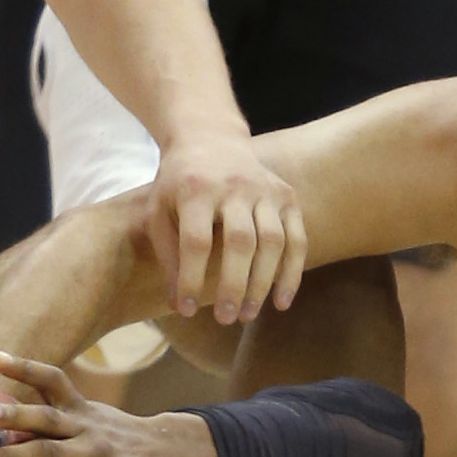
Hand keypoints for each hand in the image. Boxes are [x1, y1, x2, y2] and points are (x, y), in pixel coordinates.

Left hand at [148, 134, 306, 323]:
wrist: (210, 138)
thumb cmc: (178, 183)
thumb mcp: (159, 210)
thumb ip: (168, 254)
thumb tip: (178, 304)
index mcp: (195, 189)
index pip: (196, 240)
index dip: (191, 278)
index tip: (185, 309)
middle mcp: (234, 186)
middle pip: (240, 241)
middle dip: (233, 285)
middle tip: (225, 318)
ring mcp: (265, 189)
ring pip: (272, 241)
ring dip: (262, 283)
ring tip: (247, 315)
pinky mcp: (287, 196)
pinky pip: (297, 238)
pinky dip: (292, 272)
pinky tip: (281, 301)